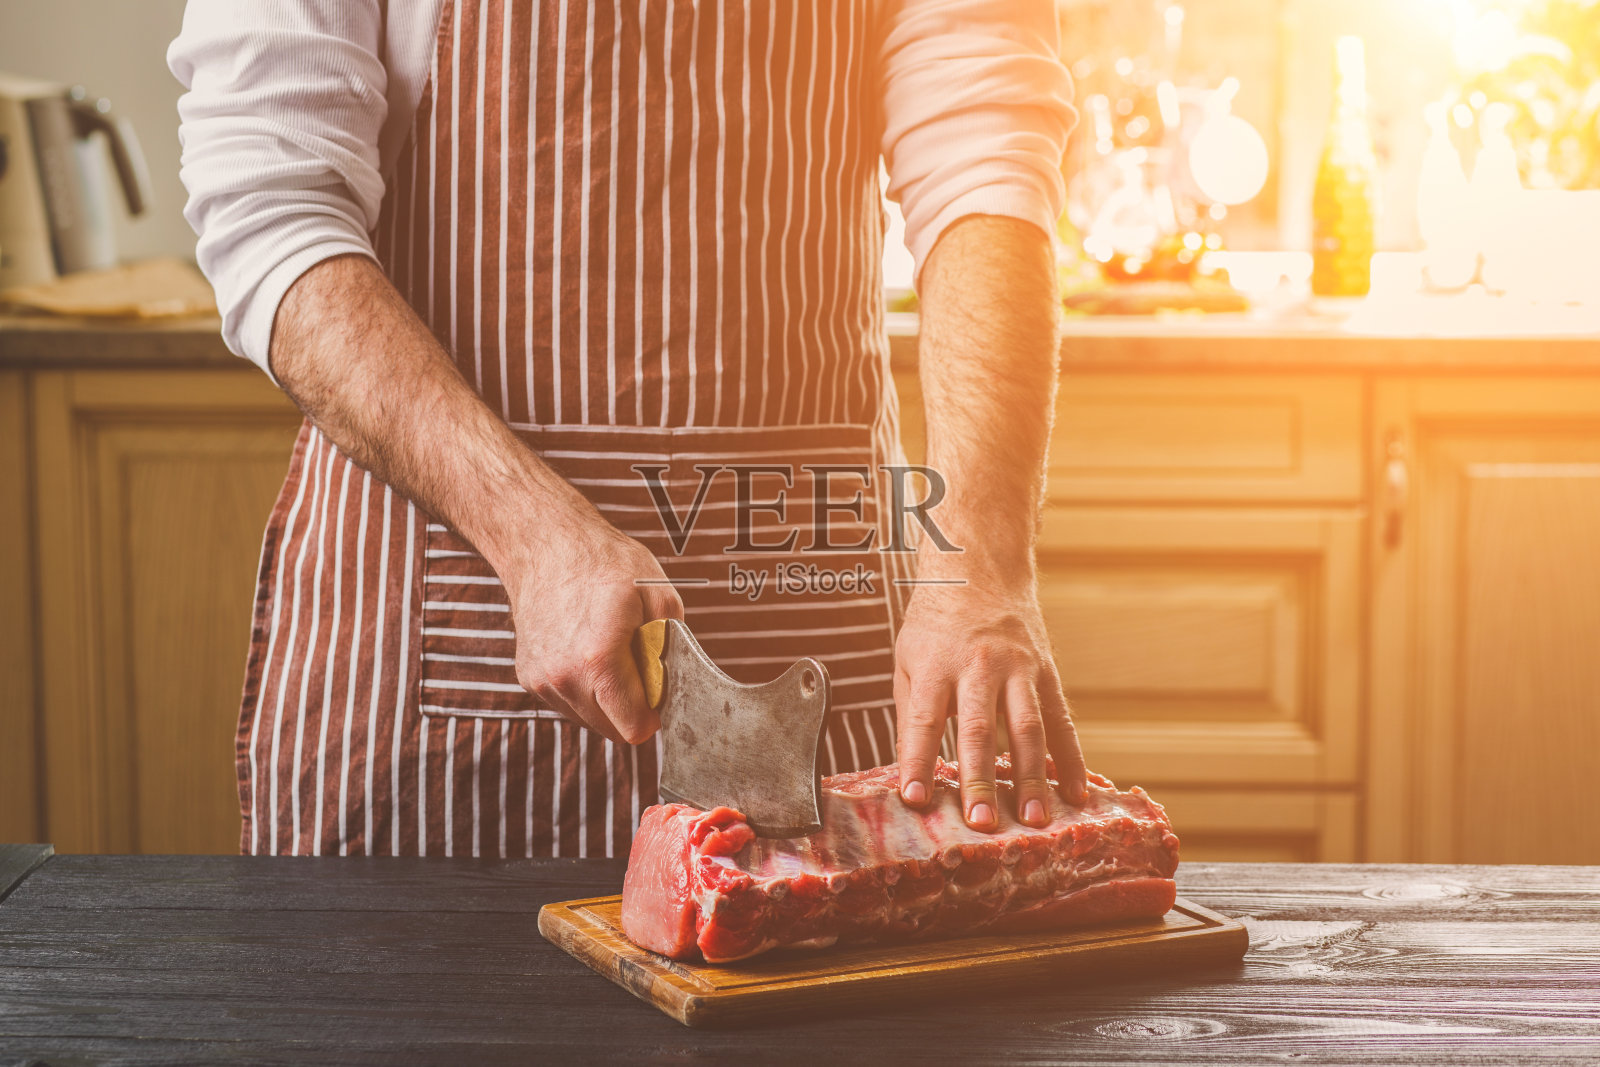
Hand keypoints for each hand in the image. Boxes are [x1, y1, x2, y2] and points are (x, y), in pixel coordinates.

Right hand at [500, 504, 683, 744]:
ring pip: (589, 719)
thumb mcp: (659, 595)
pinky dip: (584, 689)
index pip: (634, 728)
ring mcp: (543, 680)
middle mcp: (564, 677)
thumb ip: (673, 648)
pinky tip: (585, 653)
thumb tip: (675, 683)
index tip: (657, 690)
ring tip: (609, 654)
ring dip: (606, 700)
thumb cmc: (604, 563)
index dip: (654, 714)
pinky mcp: (529, 678)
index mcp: (599, 660)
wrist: (546, 544)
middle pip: (613, 730)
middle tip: (636, 665)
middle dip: (632, 707)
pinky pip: (568, 704)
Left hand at [893, 576, 1086, 830]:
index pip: (924, 720)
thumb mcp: (908, 659)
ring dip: (1030, 778)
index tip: (915, 800)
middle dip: (981, 780)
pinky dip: (1070, 759)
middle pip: (979, 729)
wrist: (980, 568)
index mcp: (936, 664)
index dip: (918, 761)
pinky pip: (1061, 721)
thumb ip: (911, 714)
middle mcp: (978, 666)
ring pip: (1027, 729)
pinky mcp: (1046, 672)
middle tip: (981, 822)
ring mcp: (1018, 668)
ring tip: (1033, 820)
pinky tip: (1074, 793)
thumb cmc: (935, 623)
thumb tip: (912, 772)